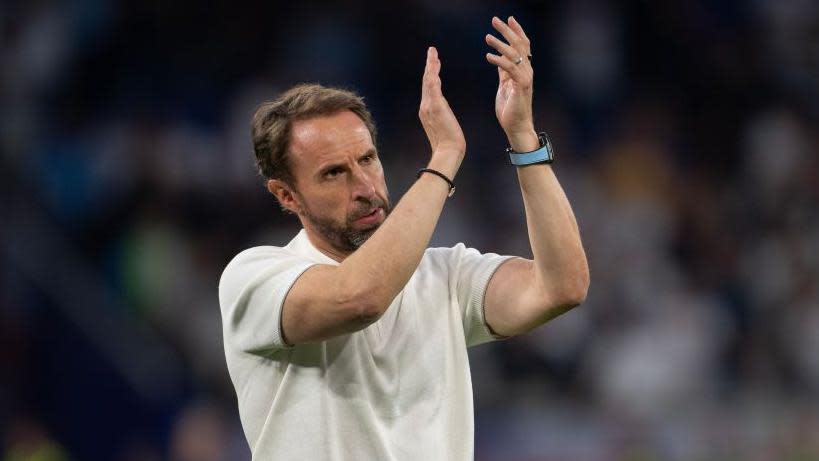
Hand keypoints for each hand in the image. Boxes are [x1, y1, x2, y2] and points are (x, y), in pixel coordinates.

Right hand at [419, 47, 465, 175]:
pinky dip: (433, 74)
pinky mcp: (435, 107)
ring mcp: (428, 106)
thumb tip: (443, 111)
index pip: (428, 88)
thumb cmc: (449, 143)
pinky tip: (435, 64)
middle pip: (426, 81)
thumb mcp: (444, 126)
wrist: (448, 152)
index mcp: (426, 110)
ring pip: (428, 81)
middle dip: (429, 65)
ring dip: (430, 65)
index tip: (434, 63)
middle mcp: (424, 106)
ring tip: (433, 52)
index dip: (430, 74)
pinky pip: (433, 86)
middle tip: (432, 51)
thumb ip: (441, 116)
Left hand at [485, 16, 537, 150]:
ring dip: (500, 44)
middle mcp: (527, 71)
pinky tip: (488, 56)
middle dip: (508, 31)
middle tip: (495, 20)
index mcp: (523, 70)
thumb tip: (499, 58)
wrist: (517, 127)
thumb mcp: (505, 85)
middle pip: (520, 45)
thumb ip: (504, 71)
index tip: (508, 19)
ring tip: (487, 37)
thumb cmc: (511, 108)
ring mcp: (525, 78)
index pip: (523, 45)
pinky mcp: (521, 87)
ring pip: (515, 55)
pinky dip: (499, 61)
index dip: (516, 31)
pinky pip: (510, 69)